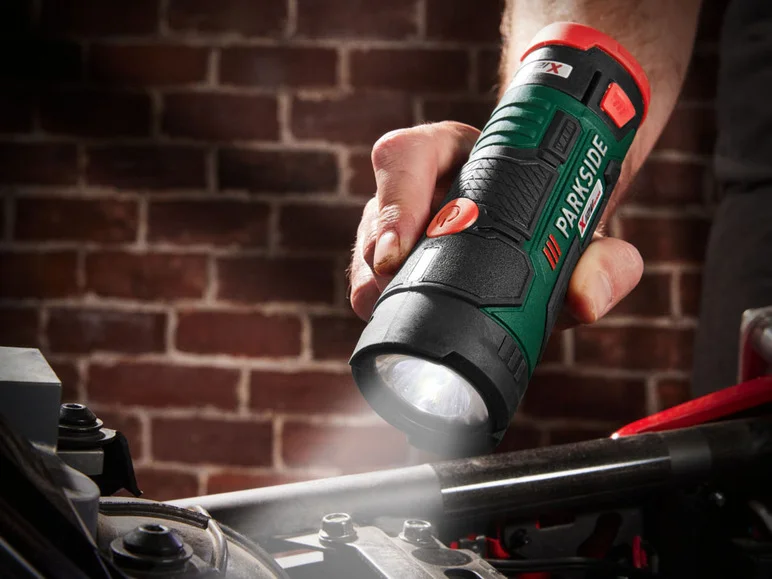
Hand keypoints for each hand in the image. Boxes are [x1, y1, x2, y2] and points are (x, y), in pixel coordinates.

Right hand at [348, 121, 642, 326]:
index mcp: (456, 156)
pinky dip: (386, 310)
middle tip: (394, 295)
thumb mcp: (584, 230)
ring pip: (366, 257)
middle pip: (374, 217)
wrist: (551, 224)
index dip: (395, 202)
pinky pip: (373, 288)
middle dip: (375, 263)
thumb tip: (584, 300)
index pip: (405, 157)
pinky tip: (405, 326)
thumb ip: (605, 260)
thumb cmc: (558, 215)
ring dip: (377, 291)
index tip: (398, 252)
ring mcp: (402, 229)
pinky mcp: (398, 267)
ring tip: (400, 317)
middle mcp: (420, 190)